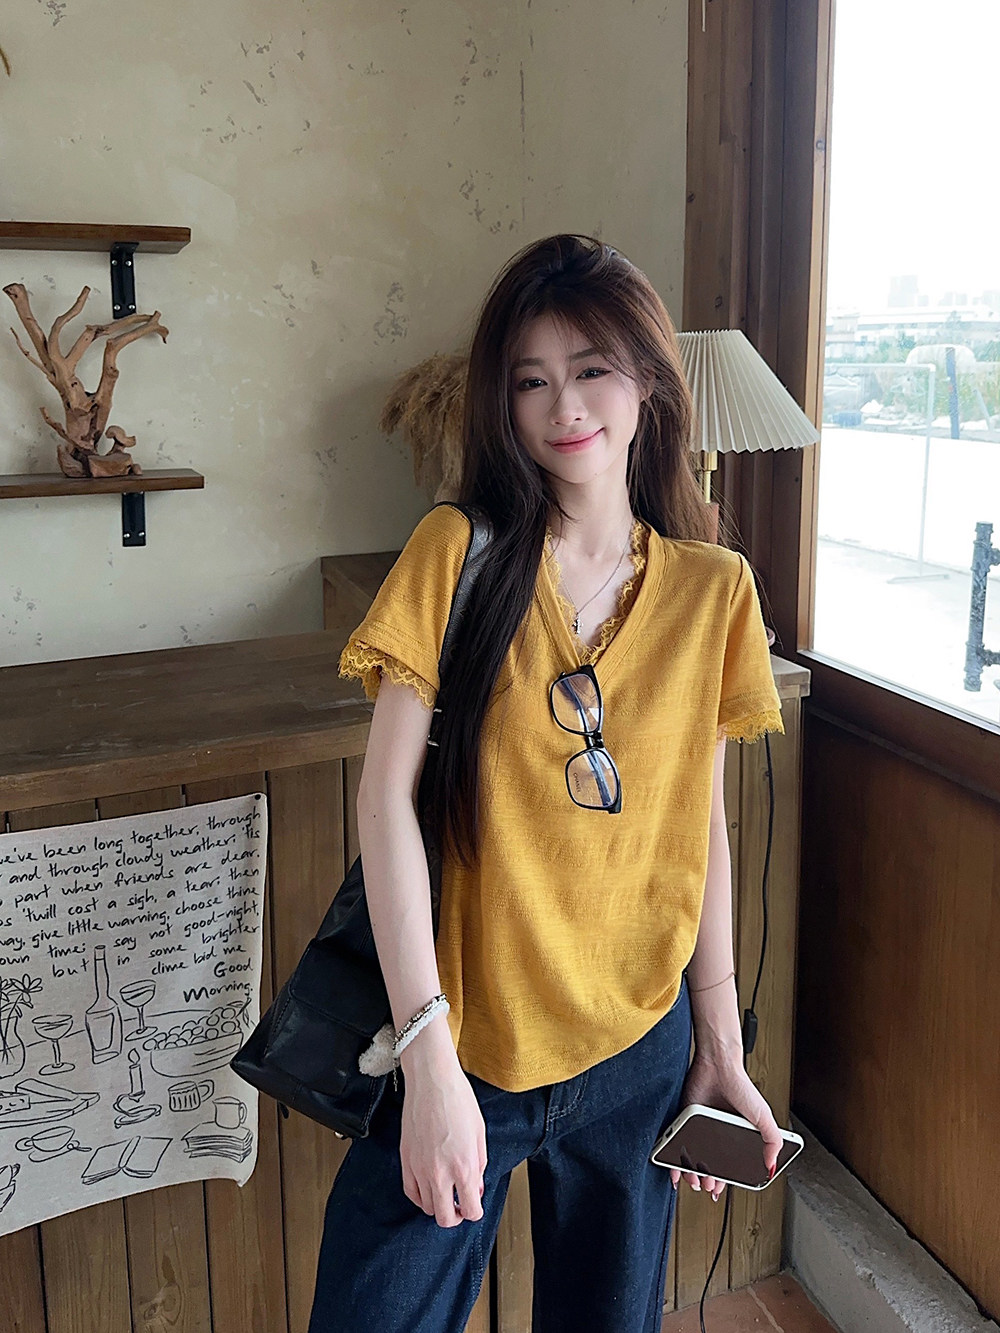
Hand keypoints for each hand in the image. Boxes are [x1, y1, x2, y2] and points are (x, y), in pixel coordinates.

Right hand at [399, 1058, 486, 1228]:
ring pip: (427, 1209)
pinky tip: (429, 1188)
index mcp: (465, 1167)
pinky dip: (421, 1197)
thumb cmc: (458, 1100)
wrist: (432, 1081)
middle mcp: (441, 1174)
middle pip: (446, 1219)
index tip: (474, 1204)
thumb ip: (479, 1165)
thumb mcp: (479, 1133)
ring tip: (446, 1191)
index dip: (475, 1211)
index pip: (471, 1210)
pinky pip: (411, 1193)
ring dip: (439, 1205)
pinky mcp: (406, 1161)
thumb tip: (475, 1187)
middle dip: (457, 1216)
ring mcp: (420, 1169)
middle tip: (460, 1204)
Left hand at [668, 1052, 782, 1201]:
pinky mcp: (683, 1120)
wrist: (718, 1067)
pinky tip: (674, 1170)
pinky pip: (676, 1144)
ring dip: (690, 1173)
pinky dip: (673, 1160)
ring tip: (693, 1178)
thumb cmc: (741, 1087)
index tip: (718, 1189)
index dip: (723, 1180)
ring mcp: (698, 1129)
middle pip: (707, 1165)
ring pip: (691, 1159)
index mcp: (734, 1137)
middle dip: (706, 1180)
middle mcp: (715, 1134)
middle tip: (706, 1184)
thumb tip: (772, 1165)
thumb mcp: (763, 1116)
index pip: (727, 1166)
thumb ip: (772, 1140)